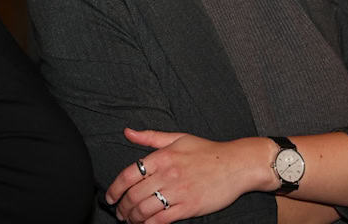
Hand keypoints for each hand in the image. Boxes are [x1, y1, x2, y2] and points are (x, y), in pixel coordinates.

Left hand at [106, 128, 270, 223]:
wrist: (236, 164)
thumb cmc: (208, 151)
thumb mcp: (178, 138)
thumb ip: (150, 137)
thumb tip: (127, 132)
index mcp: (162, 156)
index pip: (128, 174)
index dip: (114, 189)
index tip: (110, 197)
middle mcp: (167, 174)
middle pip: (133, 195)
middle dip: (122, 207)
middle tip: (120, 212)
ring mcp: (178, 191)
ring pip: (144, 210)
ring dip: (132, 218)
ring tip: (130, 220)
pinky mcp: (188, 206)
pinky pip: (161, 220)